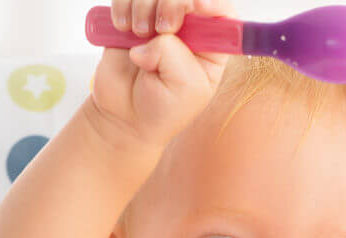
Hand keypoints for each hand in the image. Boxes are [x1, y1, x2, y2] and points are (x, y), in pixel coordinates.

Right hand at [89, 0, 236, 148]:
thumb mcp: (183, 87)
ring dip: (143, 7)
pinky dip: (123, 7)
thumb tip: (151, 35)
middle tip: (162, 28)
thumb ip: (174, 54)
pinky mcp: (133, 19)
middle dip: (172, 3)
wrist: (126, 117)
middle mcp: (188, 29)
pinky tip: (123, 28)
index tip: (197, 5)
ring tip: (139, 35)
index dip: (211, 3)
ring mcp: (159, 21)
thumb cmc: (163, 109)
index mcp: (211, 48)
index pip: (222, 11)